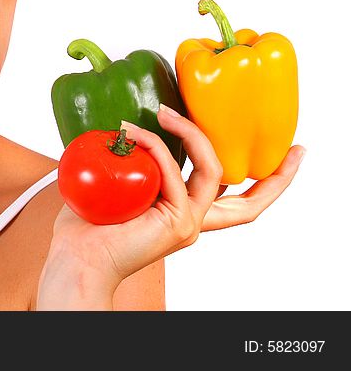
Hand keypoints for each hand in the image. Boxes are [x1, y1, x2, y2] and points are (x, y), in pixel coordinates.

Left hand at [37, 104, 303, 308]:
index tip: (285, 151)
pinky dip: (156, 146)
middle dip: (278, 175)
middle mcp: (193, 220)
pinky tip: (132, 132)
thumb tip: (119, 126)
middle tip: (295, 148)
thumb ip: (126, 161)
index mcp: (182, 213)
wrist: (76, 259)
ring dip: (191, 133)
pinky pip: (174, 173)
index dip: (261, 180)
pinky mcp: (177, 222)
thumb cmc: (85, 226)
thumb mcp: (112, 184)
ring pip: (215, 171)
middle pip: (250, 201)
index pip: (232, 198)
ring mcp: (188, 222)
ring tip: (163, 111)